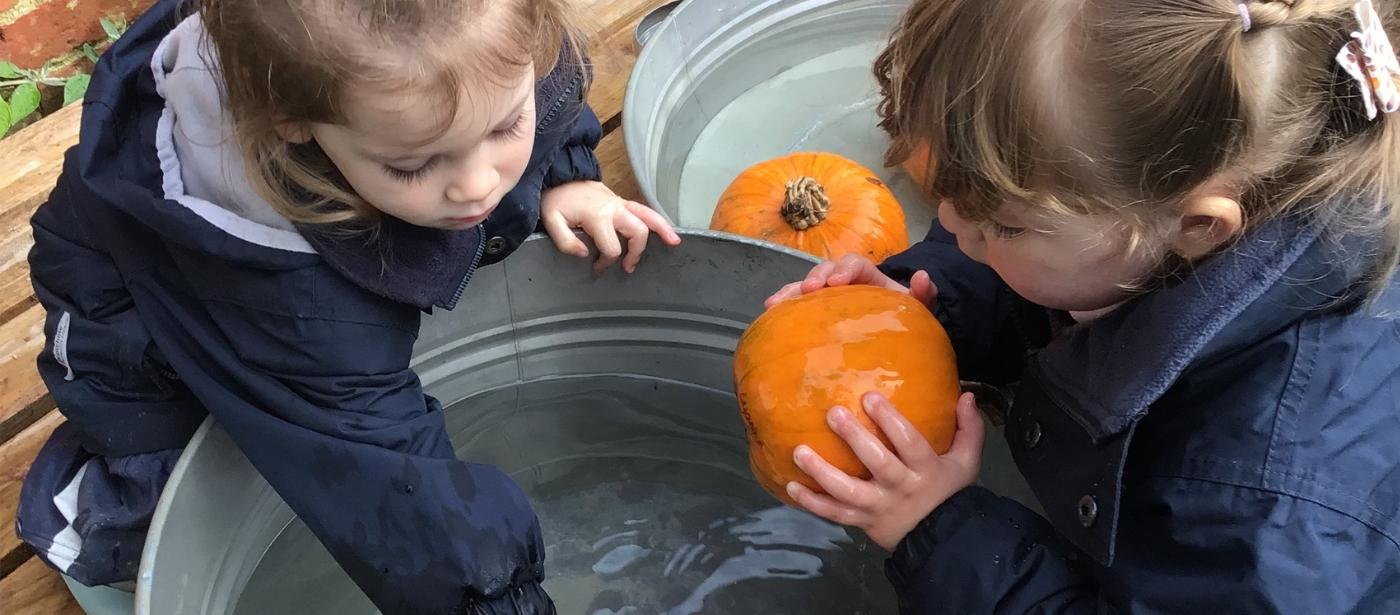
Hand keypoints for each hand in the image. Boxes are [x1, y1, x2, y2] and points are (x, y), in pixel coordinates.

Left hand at [540, 181, 681, 272]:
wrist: (560, 177)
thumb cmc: (556, 200)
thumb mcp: (551, 221)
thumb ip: (565, 241)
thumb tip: (585, 254)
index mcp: (597, 215)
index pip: (612, 247)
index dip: (606, 262)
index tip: (597, 267)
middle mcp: (614, 208)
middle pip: (638, 232)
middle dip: (635, 253)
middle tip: (627, 267)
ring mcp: (621, 204)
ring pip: (648, 217)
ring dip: (662, 231)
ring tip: (674, 244)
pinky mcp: (623, 202)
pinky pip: (645, 211)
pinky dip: (659, 221)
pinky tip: (669, 232)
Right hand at [765, 254, 936, 308]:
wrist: (897, 332)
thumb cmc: (904, 316)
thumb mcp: (919, 307)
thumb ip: (924, 293)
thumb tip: (923, 277)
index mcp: (868, 276)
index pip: (855, 263)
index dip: (844, 269)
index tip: (837, 282)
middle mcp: (844, 281)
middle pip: (826, 270)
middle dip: (815, 277)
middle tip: (808, 290)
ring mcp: (828, 297)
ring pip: (805, 287)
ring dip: (790, 292)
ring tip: (774, 304)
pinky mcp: (817, 313)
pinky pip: (798, 307)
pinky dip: (784, 310)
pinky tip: (769, 317)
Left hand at [787, 392, 983, 550]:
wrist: (942, 541)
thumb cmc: (950, 493)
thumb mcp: (967, 462)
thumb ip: (969, 428)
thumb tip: (968, 395)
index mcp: (926, 469)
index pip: (909, 442)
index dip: (890, 419)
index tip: (869, 397)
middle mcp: (900, 487)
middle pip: (876, 462)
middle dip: (854, 437)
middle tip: (833, 413)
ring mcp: (878, 507)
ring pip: (848, 491)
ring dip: (821, 472)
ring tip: (799, 451)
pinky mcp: (862, 522)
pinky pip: (834, 514)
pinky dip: (812, 502)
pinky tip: (791, 485)